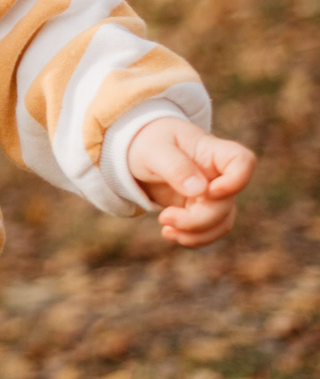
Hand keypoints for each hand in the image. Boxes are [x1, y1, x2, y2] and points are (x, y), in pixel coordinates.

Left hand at [127, 116, 254, 246]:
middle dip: (198, 219)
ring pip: (222, 221)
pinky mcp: (201, 208)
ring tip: (167, 231)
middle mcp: (217, 173)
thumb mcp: (153, 150)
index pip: (243, 161)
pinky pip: (209, 229)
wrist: (136, 151)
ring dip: (197, 233)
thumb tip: (201, 191)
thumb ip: (176, 167)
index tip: (210, 191)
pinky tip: (169, 233)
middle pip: (226, 203)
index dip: (236, 181)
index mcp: (210, 150)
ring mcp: (212, 192)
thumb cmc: (148, 142)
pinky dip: (193, 236)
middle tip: (164, 218)